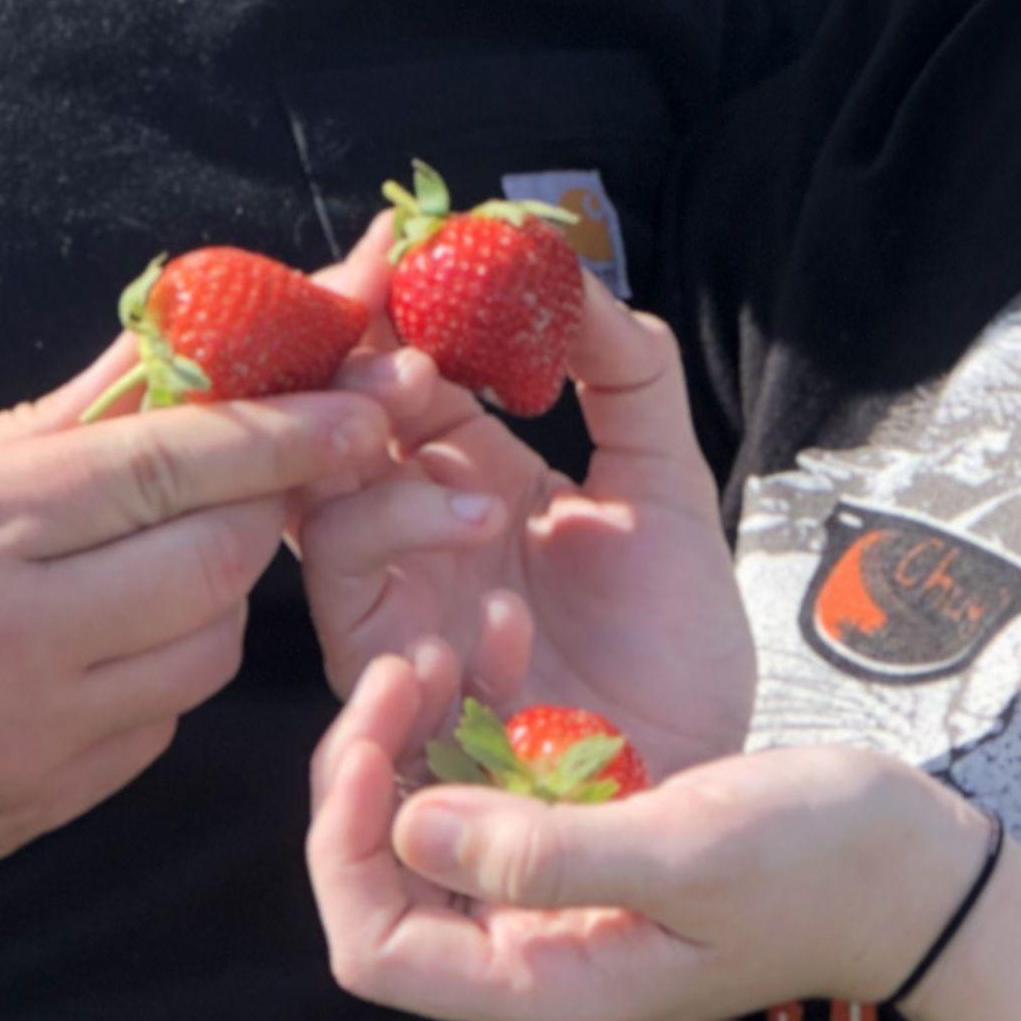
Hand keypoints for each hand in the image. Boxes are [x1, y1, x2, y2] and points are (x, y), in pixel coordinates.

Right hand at [0, 325, 398, 916]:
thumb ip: (43, 425)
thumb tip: (169, 343)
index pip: (173, 463)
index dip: (290, 426)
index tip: (373, 395)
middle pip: (214, 561)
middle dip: (261, 506)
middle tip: (270, 469)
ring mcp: (18, 745)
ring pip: (202, 655)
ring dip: (209, 596)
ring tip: (146, 558)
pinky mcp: (25, 816)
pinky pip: (150, 731)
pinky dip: (153, 677)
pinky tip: (94, 645)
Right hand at [294, 266, 754, 791]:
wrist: (700, 774)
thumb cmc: (675, 645)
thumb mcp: (666, 482)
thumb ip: (627, 372)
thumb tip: (568, 272)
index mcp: (470, 472)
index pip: (397, 369)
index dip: (388, 307)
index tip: (403, 246)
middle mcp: (414, 533)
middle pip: (330, 435)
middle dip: (352, 382)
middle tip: (405, 351)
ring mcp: (396, 608)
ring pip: (320, 521)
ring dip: (383, 489)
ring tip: (479, 497)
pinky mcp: (396, 691)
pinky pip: (353, 623)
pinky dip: (404, 589)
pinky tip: (489, 595)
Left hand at [307, 644, 996, 1020]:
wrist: (914, 867)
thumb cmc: (819, 866)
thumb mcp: (684, 852)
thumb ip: (545, 851)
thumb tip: (404, 826)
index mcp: (548, 986)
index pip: (375, 949)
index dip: (341, 846)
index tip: (371, 737)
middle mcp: (536, 955)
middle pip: (383, 884)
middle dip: (368, 774)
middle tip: (406, 665)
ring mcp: (558, 903)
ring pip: (427, 828)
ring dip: (416, 738)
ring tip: (450, 641)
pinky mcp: (585, 845)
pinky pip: (490, 790)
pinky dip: (476, 723)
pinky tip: (499, 646)